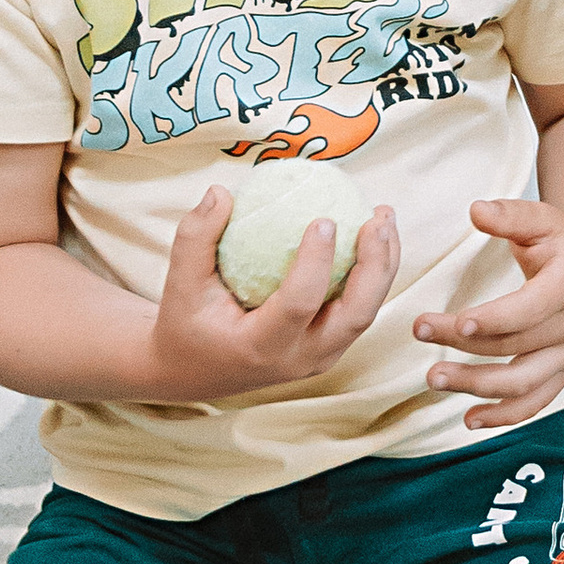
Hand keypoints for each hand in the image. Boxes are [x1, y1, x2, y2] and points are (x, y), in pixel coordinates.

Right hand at [140, 185, 401, 400]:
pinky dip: (371, 273)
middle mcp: (299, 359)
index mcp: (261, 347)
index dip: (316, 262)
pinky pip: (358, 309)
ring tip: (383, 217)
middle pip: (356, 316)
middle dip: (375, 266)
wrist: (194, 371)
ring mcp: (319, 358)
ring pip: (366, 314)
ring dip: (383, 265)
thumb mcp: (179, 282)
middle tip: (376, 219)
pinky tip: (370, 234)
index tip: (324, 218)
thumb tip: (221, 191)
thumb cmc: (186, 321)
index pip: (299, 305)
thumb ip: (196, 237)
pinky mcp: (328, 348)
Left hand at [412, 195, 563, 429]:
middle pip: (515, 347)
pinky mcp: (562, 372)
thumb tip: (476, 209)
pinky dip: (504, 416)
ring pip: (522, 383)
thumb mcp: (539, 217)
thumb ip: (508, 214)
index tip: (455, 322)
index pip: (528, 310)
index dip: (493, 320)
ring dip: (477, 387)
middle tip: (419, 333)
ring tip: (433, 378)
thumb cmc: (559, 239)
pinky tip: (468, 420)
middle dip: (464, 346)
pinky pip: (534, 402)